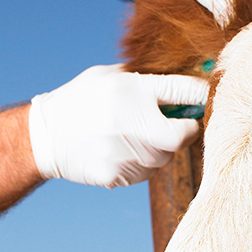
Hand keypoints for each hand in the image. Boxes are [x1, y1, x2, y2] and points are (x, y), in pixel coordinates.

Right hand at [28, 65, 208, 187]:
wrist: (45, 136)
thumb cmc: (82, 99)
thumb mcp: (111, 76)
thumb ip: (149, 80)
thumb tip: (190, 80)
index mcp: (132, 88)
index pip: (187, 92)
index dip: (202, 98)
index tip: (206, 101)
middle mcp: (131, 121)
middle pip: (183, 136)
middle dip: (184, 131)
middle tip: (174, 125)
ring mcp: (124, 152)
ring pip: (164, 158)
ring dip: (159, 149)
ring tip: (131, 136)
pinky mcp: (117, 175)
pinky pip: (146, 173)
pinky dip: (140, 164)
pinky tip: (118, 151)